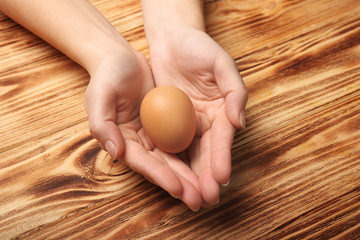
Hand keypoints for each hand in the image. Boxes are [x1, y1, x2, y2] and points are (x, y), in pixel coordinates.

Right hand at [84, 48, 202, 210]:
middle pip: (162, 167)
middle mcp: (139, 142)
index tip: (179, 189)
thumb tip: (116, 153)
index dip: (161, 177)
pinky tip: (211, 163)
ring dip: (192, 175)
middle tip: (200, 200)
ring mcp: (154, 134)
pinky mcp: (167, 124)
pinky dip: (196, 153)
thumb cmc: (107, 76)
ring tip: (209, 191)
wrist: (120, 58)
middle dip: (181, 184)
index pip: (143, 163)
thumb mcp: (99, 95)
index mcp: (122, 141)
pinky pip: (183, 140)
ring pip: (176, 158)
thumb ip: (102, 124)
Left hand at [149, 27, 247, 204]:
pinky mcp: (168, 124)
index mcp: (222, 110)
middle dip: (207, 177)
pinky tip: (171, 179)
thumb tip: (240, 123)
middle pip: (207, 153)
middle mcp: (206, 122)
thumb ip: (234, 91)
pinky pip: (169, 145)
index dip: (222, 158)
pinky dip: (171, 163)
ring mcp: (186, 125)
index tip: (221, 178)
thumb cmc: (198, 46)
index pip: (222, 139)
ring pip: (189, 156)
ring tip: (191, 197)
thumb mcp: (221, 62)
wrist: (171, 40)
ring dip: (190, 177)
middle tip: (206, 198)